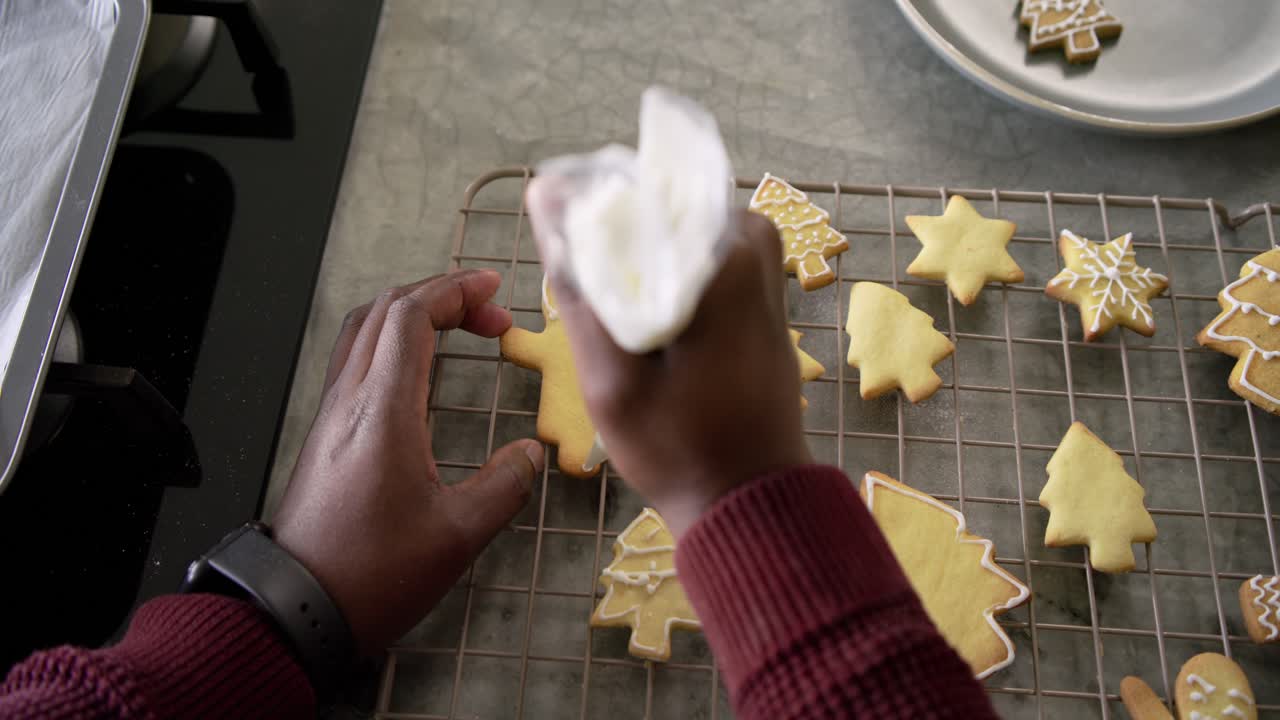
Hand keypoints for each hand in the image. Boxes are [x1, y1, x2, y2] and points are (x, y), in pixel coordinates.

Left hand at [272, 269, 542, 654]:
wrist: (296, 611)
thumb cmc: (370, 575)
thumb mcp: (457, 536)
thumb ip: (502, 486)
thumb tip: (529, 454)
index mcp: (382, 411)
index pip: (411, 316)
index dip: (455, 291)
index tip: (493, 291)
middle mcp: (350, 402)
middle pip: (385, 312)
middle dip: (441, 296)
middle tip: (488, 314)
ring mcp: (332, 417)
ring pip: (365, 333)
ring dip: (412, 316)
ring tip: (456, 328)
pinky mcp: (326, 438)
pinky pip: (356, 363)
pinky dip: (392, 345)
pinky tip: (419, 373)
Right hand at [530, 192, 810, 537]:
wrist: (749, 498)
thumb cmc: (676, 444)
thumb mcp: (610, 373)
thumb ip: (578, 281)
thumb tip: (545, 190)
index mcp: (726, 255)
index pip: (640, 189)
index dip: (590, 217)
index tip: (568, 264)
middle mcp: (757, 246)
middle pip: (661, 208)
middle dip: (618, 244)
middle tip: (595, 310)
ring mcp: (767, 269)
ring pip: (678, 233)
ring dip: (640, 264)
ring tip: (617, 324)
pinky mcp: (764, 293)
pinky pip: (703, 258)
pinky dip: (667, 280)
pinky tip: (645, 329)